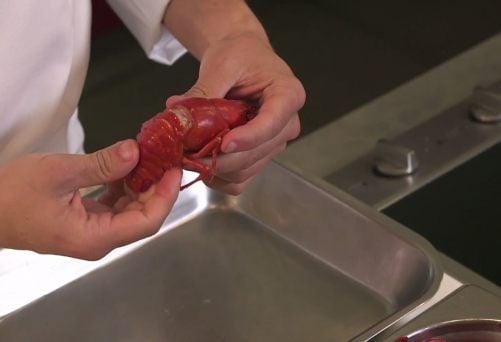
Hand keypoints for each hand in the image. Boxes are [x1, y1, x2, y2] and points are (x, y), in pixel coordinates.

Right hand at [0, 140, 180, 259]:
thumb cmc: (12, 195)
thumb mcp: (58, 173)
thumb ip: (101, 164)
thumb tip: (135, 151)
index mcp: (95, 237)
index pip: (146, 222)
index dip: (166, 196)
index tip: (174, 169)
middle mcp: (98, 240)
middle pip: (142, 216)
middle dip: (156, 187)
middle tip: (165, 157)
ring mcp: (92, 232)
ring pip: (130, 210)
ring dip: (141, 185)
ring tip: (150, 157)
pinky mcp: (85, 222)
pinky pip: (114, 205)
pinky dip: (124, 186)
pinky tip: (128, 166)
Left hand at [167, 32, 305, 193]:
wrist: (243, 57)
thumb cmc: (239, 55)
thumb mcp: (221, 65)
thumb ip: (203, 90)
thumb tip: (176, 109)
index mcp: (288, 95)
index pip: (271, 124)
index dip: (248, 138)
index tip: (223, 144)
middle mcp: (287, 124)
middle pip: (257, 153)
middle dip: (222, 158)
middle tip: (187, 155)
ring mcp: (274, 143)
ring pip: (246, 170)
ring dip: (216, 169)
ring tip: (188, 156)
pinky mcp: (259, 156)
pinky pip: (241, 179)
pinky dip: (219, 177)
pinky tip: (201, 164)